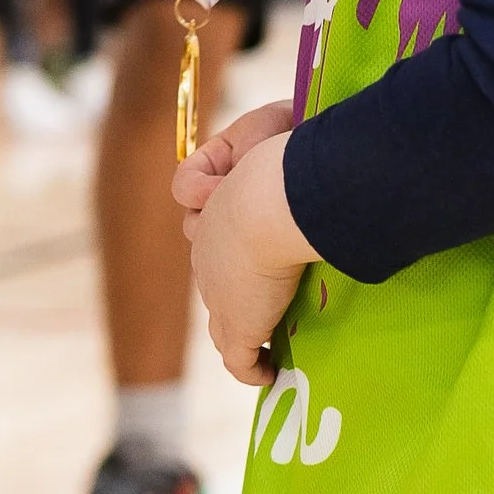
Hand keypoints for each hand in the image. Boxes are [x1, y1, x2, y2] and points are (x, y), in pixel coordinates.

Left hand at [181, 116, 313, 381]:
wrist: (272, 199)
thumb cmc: (279, 161)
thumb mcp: (272, 126)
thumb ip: (270, 129)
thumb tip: (287, 121)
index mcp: (211, 211)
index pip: (206, 227)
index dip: (226, 231)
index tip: (252, 238)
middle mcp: (206, 255)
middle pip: (211, 272)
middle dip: (232, 278)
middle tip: (271, 284)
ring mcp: (219, 294)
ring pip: (221, 316)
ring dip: (243, 324)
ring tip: (269, 332)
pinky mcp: (238, 326)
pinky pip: (239, 359)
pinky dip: (253, 368)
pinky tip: (269, 373)